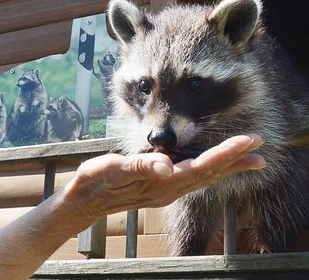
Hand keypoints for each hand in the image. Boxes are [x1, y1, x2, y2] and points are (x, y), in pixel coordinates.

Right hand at [60, 134, 265, 228]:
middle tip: (261, 147)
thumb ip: (140, 167)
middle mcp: (169, 190)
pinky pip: (193, 179)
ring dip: (228, 167)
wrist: (82, 202)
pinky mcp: (160, 188)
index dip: (226, 154)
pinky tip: (215, 166)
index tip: (248, 141)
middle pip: (210, 174)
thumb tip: (167, 166)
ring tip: (251, 159)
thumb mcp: (112, 169)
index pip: (202, 166)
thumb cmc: (95, 181)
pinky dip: (211, 170)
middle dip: (236, 160)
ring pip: (205, 178)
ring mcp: (165, 191)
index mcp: (160, 183)